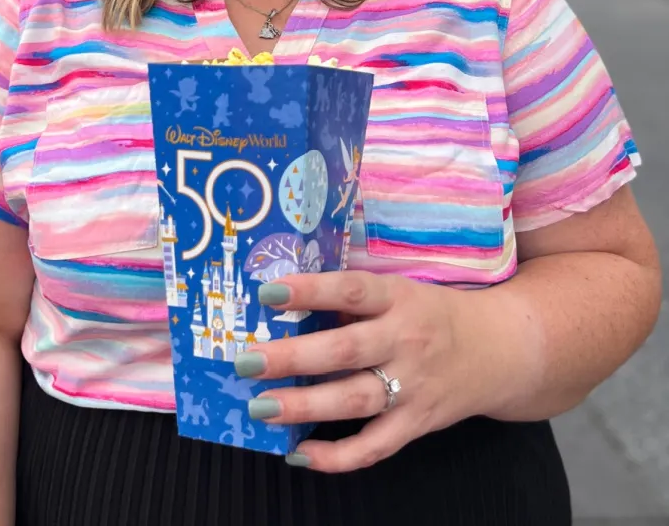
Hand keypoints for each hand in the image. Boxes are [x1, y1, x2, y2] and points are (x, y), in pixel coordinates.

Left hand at [236, 272, 491, 472]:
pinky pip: (375, 447)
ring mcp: (413, 387)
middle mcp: (406, 341)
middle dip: (292, 357)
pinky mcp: (417, 424)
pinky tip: (299, 453)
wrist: (499, 350)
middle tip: (246, 361)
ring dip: (304, 407)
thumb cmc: (431, 314)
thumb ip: (353, 300)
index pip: (352, 290)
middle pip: (345, 350)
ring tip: (260, 408)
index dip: (311, 290)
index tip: (267, 293)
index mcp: (398, 299)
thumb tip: (289, 305)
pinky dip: (337, 456)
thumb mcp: (399, 292)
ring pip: (355, 401)